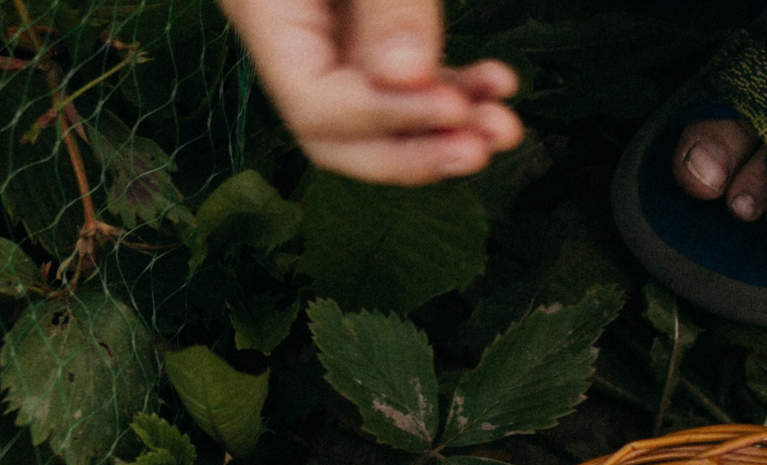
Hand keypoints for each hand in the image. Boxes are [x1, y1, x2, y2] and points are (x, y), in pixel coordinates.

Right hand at [220, 0, 521, 185]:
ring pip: (377, 111)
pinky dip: (446, 87)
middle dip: (417, 149)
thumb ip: (385, 2)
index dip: (387, 122)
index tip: (453, 112)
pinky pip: (397, 75)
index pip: (315, 108)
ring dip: (446, 125)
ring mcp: (319, 33)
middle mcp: (283, 34)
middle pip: (339, 135)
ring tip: (505, 124)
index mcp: (260, 10)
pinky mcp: (356, 22)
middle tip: (483, 145)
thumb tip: (409, 78)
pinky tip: (494, 85)